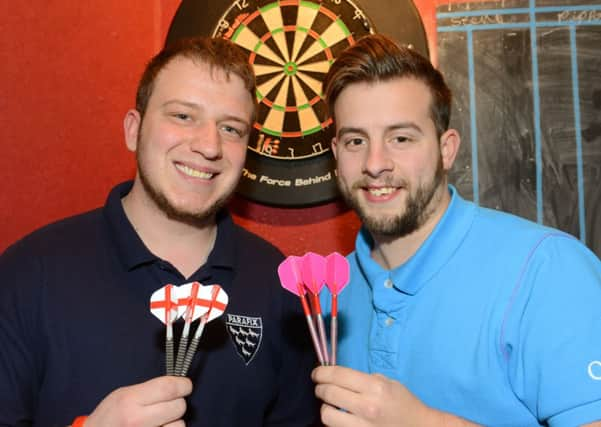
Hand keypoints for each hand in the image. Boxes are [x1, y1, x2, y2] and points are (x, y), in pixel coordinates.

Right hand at [85, 376, 191, 426]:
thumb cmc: (107, 419)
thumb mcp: (122, 396)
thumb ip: (148, 390)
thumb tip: (176, 385)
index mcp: (130, 401)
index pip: (168, 388)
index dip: (183, 385)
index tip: (185, 385)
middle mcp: (137, 420)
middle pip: (178, 406)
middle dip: (177, 404)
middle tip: (167, 405)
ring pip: (180, 425)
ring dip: (174, 422)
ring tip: (159, 422)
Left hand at [312, 366, 461, 426]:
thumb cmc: (404, 404)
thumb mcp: (388, 383)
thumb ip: (365, 379)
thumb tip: (339, 377)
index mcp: (375, 387)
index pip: (338, 375)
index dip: (321, 372)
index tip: (316, 373)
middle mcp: (367, 406)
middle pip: (328, 393)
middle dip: (320, 387)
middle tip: (321, 386)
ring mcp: (362, 426)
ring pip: (326, 415)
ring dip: (325, 407)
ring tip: (331, 404)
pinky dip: (334, 421)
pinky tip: (339, 417)